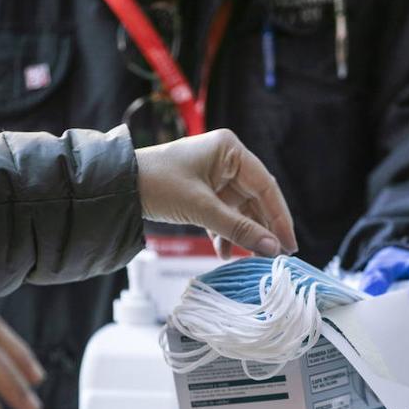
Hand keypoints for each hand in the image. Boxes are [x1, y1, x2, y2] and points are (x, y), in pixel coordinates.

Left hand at [136, 128, 298, 258]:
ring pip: (239, 209)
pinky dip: (225, 232)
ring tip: (249, 259)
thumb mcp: (201, 209)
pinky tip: (224, 253)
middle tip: (275, 258)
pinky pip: (223, 213)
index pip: (265, 186)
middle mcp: (226, 158)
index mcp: (230, 149)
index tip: (290, 245)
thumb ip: (239, 229)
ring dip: (242, 234)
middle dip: (262, 229)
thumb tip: (273, 248)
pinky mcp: (203, 189)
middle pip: (255, 199)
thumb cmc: (158, 185)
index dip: (280, 218)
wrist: (118, 185)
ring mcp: (215, 174)